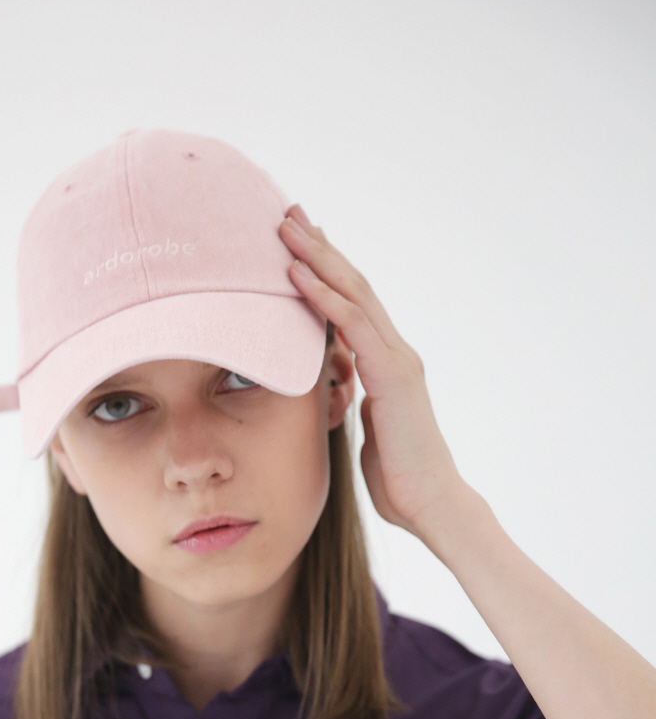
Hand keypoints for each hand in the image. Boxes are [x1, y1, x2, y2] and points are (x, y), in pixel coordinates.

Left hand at [279, 204, 468, 539]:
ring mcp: (397, 359)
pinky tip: (297, 274)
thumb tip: (327, 394)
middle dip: (320, 247)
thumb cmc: (398, 479)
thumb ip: (347, 403)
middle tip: (289, 213)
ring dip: (317, 258)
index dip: (325, 272)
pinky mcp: (393, 375)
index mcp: (385, 364)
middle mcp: (394, 352)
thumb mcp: (362, 430)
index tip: (296, 244)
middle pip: (353, 286)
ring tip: (286, 228)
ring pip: (353, 294)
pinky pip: (353, 325)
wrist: (431, 506)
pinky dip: (323, 297)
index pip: (352, 306)